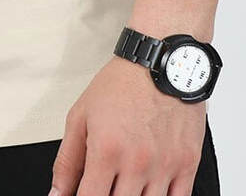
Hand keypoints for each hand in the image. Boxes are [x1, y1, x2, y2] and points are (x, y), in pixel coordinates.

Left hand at [49, 56, 207, 195]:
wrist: (161, 63)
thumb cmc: (121, 85)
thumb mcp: (80, 116)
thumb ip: (67, 160)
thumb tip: (57, 193)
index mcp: (106, 150)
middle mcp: (136, 163)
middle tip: (105, 185)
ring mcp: (164, 167)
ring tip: (124, 185)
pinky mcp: (187, 165)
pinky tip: (148, 190)